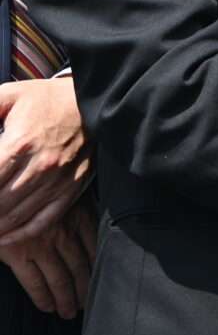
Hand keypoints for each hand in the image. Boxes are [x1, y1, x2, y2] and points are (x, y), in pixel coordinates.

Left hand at [0, 78, 91, 243]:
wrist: (92, 102)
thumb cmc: (43, 100)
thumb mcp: (6, 97)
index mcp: (19, 144)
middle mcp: (39, 167)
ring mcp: (56, 181)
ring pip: (14, 217)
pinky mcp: (70, 189)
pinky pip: (42, 221)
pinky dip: (19, 235)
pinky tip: (2, 238)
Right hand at [0, 195, 95, 319]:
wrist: (9, 189)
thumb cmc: (37, 187)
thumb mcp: (67, 190)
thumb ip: (81, 207)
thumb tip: (98, 226)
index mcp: (79, 214)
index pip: (96, 247)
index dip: (100, 267)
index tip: (104, 281)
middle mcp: (63, 231)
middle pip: (80, 267)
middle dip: (85, 288)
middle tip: (87, 304)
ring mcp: (40, 244)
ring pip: (59, 278)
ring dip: (66, 298)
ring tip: (69, 312)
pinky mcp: (17, 253)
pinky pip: (33, 282)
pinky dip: (42, 297)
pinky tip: (48, 307)